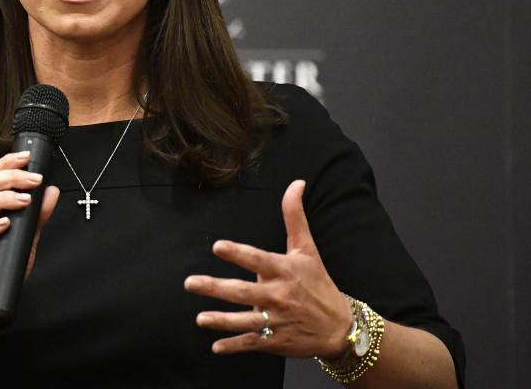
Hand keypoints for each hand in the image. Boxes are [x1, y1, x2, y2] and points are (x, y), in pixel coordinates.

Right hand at [0, 151, 58, 327]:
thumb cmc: (0, 268)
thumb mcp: (25, 239)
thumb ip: (37, 216)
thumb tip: (52, 191)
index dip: (7, 163)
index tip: (27, 157)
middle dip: (10, 178)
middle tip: (33, 180)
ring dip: (1, 198)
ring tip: (23, 200)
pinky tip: (5, 224)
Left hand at [184, 179, 352, 358]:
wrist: (339, 326)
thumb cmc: (318, 283)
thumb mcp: (308, 249)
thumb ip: (295, 217)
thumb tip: (296, 183)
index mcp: (284, 270)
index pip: (258, 259)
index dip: (238, 253)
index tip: (217, 246)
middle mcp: (279, 296)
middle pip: (243, 291)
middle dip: (216, 288)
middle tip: (191, 283)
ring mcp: (276, 321)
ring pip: (245, 321)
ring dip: (222, 321)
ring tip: (201, 318)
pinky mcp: (275, 342)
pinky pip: (251, 344)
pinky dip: (234, 346)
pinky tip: (215, 347)